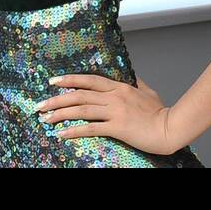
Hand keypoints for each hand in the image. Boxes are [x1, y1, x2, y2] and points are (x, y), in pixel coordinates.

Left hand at [37, 74, 177, 154]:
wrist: (170, 127)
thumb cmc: (160, 112)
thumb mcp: (148, 92)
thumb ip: (136, 82)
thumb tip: (130, 75)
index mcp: (120, 87)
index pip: (89, 80)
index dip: (70, 80)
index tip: (53, 81)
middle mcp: (114, 97)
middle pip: (80, 95)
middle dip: (57, 99)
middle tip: (40, 104)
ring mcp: (115, 112)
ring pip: (82, 110)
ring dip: (60, 114)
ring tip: (46, 119)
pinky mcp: (117, 128)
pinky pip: (91, 128)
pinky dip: (74, 131)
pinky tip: (62, 133)